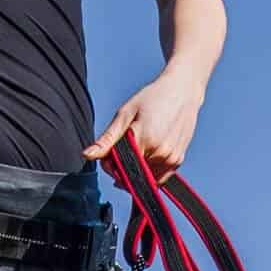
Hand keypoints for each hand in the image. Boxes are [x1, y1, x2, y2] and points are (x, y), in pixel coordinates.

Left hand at [83, 65, 204, 181]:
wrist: (182, 91)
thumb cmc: (152, 98)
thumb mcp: (125, 114)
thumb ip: (107, 139)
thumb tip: (87, 155)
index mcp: (145, 139)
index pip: (119, 167)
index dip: (110, 165)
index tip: (109, 154)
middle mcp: (160, 153)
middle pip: (132, 174)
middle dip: (122, 168)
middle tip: (124, 147)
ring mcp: (171, 159)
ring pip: (145, 179)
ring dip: (137, 171)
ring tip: (139, 146)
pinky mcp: (178, 162)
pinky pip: (158, 179)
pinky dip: (149, 172)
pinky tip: (148, 154)